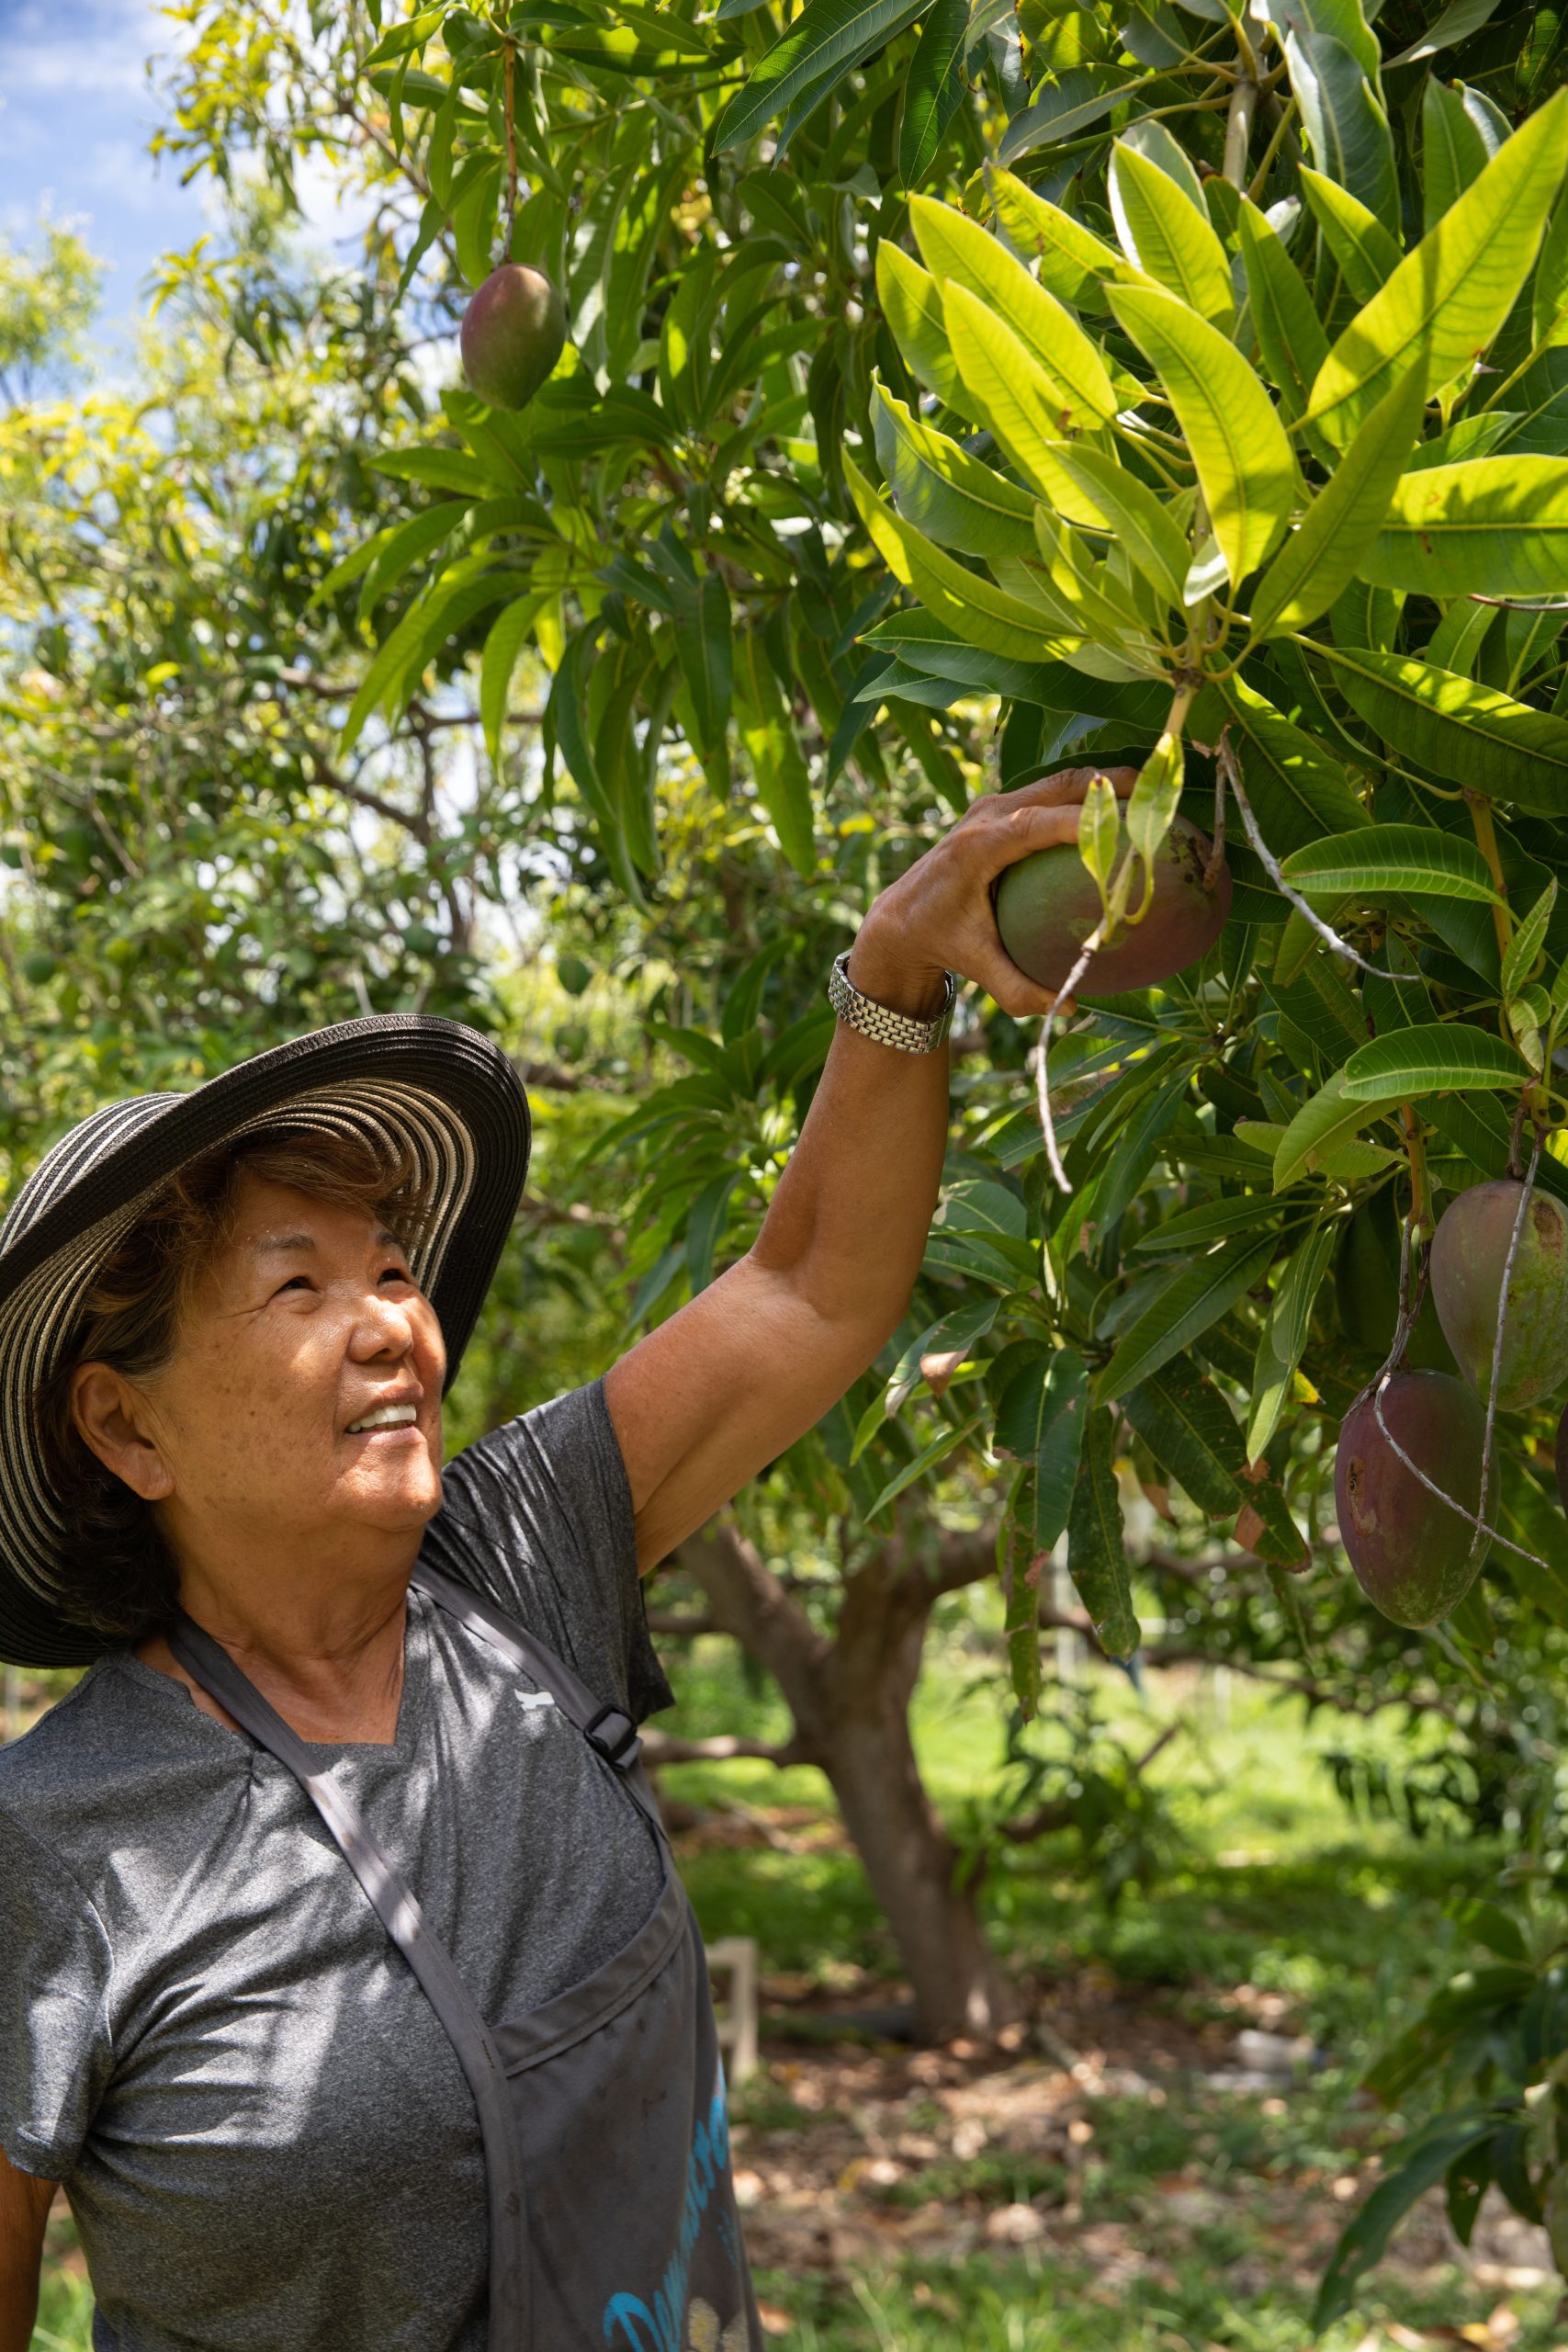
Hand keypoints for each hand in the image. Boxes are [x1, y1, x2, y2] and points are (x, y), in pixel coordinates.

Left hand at [848, 766, 1137, 1020]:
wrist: (901, 918)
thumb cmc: (942, 941)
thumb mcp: (976, 966)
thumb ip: (1019, 989)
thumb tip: (1068, 1008)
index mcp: (978, 846)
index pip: (1038, 823)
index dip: (1085, 821)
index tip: (1131, 828)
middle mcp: (987, 815)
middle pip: (1059, 786)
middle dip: (1112, 785)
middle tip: (1160, 796)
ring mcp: (994, 805)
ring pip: (1060, 781)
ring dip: (1106, 783)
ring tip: (1154, 793)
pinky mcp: (1002, 808)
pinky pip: (1052, 793)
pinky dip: (1089, 796)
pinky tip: (1124, 811)